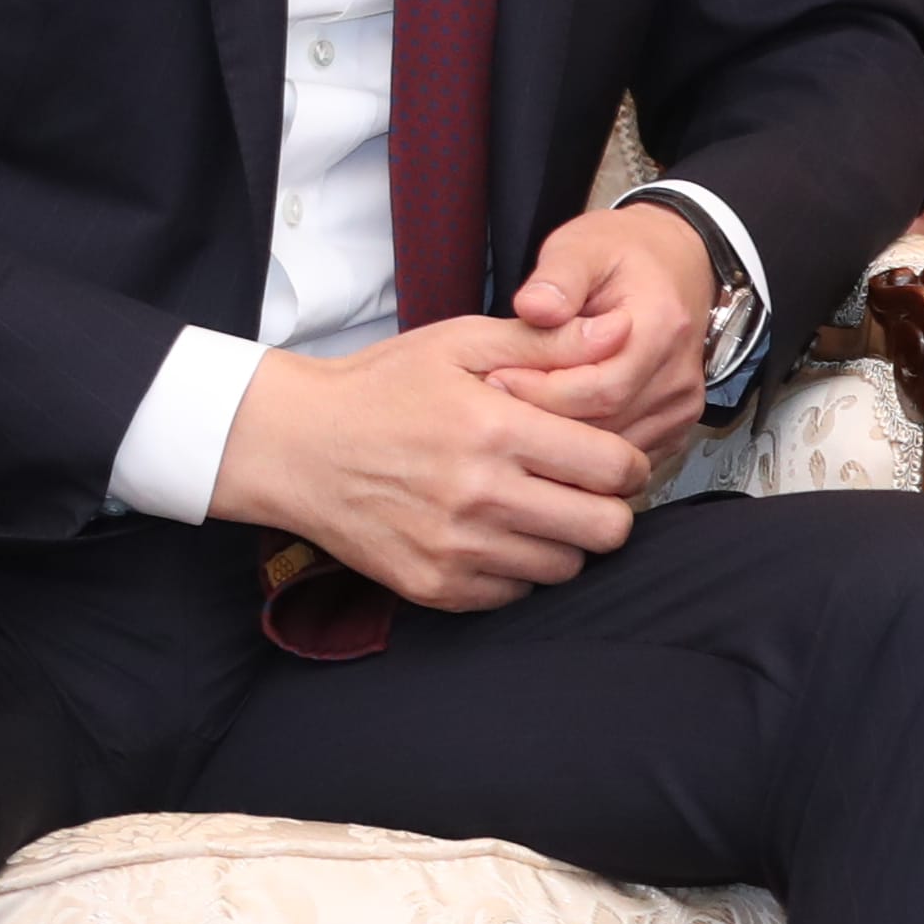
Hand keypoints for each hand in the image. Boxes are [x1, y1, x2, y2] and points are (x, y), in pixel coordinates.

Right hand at [210, 313, 654, 612]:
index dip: (629, 464)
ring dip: (565, 541)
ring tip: (539, 508)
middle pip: (604, 530)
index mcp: (496, 431)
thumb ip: (547, 341)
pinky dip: (518, 569)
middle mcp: (480, 496)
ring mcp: (454, 547)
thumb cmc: (380, 388)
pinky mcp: (431, 584)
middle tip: (588, 491)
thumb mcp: (460, 343)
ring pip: (564, 568)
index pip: (614, 468)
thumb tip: (619, 329)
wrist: (293, 445)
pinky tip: (498, 534)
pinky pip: (513, 594)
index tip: (615, 460)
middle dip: (610, 509)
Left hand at [501, 199, 718, 461]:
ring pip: (612, 447)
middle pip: (605, 425)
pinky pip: (623, 451)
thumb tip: (535, 306)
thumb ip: (557, 278)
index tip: (497, 376)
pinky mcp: (674, 425)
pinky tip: (552, 426)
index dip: (541, 391)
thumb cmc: (625, 255)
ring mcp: (680, 406)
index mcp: (662, 328)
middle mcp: (679, 375)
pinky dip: (585, 447)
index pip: (599, 388)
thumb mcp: (582, 248)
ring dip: (561, 438)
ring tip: (517, 411)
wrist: (675, 263)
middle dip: (544, 417)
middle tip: (495, 399)